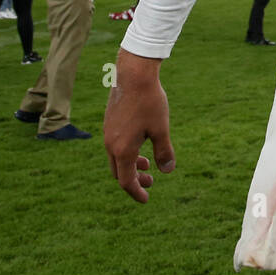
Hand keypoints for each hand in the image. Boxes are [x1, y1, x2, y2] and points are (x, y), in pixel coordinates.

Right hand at [104, 48, 175, 203]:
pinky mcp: (109, 123)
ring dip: (131, 165)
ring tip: (148, 165)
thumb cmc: (150, 102)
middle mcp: (111, 144)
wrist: (133, 75)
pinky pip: (115, 146)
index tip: (146, 199)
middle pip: (119, 172)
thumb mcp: (161, 129)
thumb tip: (167, 171)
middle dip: (134, 180)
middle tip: (151, 181)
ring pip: (116, 159)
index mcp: (122, 150)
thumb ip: (164, 152)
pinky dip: (127, 153)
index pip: (126, 181)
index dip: (136, 192)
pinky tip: (141, 144)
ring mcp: (107, 133)